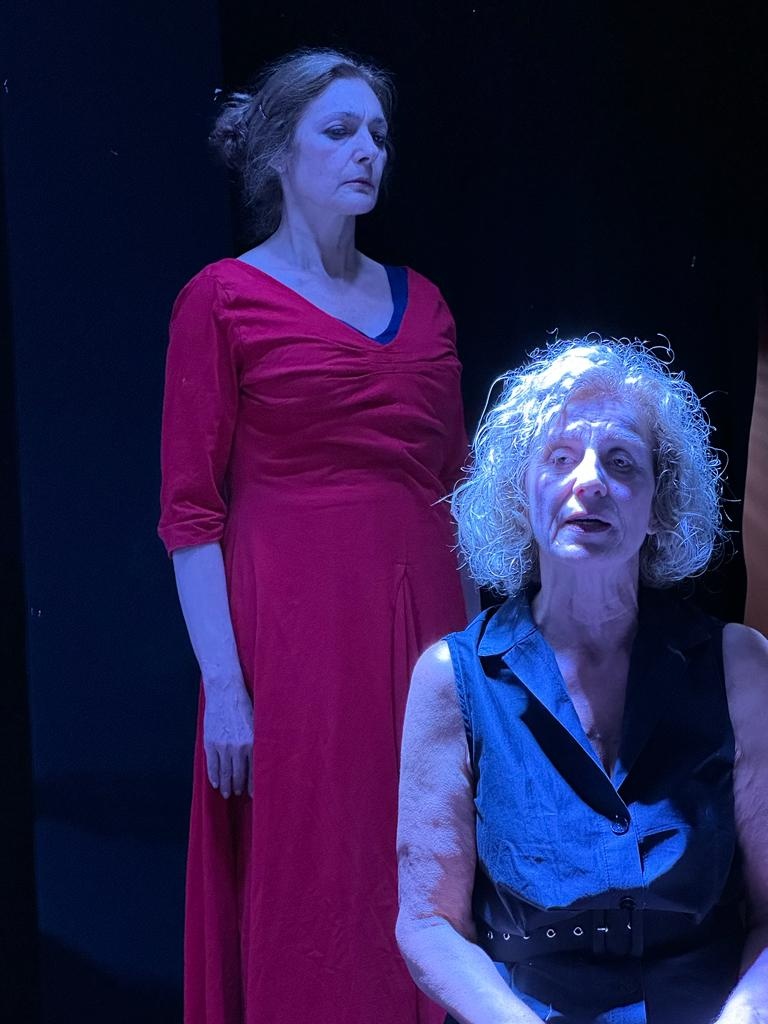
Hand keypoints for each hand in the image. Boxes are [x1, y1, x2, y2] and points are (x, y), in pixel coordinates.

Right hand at [203, 681, 253, 797]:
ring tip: (228, 793)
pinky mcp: (210, 743)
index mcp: (252, 742)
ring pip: (225, 773)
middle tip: (238, 794)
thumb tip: (258, 761)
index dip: (252, 785)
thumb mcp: (255, 723)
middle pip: (239, 775)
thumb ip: (255, 742)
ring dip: (226, 786)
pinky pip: (212, 766)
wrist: (225, 691)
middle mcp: (239, 747)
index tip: (252, 794)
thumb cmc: (243, 705)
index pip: (253, 771)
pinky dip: (214, 777)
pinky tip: (216, 784)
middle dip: (239, 787)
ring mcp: (223, 746)